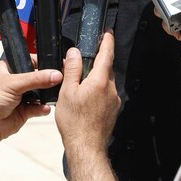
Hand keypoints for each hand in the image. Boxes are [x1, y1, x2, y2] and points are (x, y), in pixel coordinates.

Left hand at [0, 65, 61, 141]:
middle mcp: (14, 82)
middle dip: (46, 82)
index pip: (29, 61)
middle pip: (37, 78)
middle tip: (56, 82)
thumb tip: (55, 75)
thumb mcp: (13, 83)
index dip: (41, 64)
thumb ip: (36, 79)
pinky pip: (38, 107)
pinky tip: (45, 108)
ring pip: (39, 94)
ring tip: (51, 96)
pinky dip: (42, 108)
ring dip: (45, 96)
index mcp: (8, 69)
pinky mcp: (23, 110)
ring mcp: (19, 96)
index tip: (54, 67)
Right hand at [57, 32, 120, 153]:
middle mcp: (110, 89)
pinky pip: (105, 94)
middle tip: (81, 64)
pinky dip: (97, 92)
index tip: (107, 33)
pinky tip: (84, 101)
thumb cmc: (75, 123)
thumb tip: (74, 53)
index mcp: (99, 81)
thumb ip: (72, 70)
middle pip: (105, 69)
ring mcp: (113, 101)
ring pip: (105, 82)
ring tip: (78, 87)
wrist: (86, 147)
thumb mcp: (67, 92)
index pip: (106, 55)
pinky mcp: (112, 111)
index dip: (107, 42)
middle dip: (96, 63)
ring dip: (95, 79)